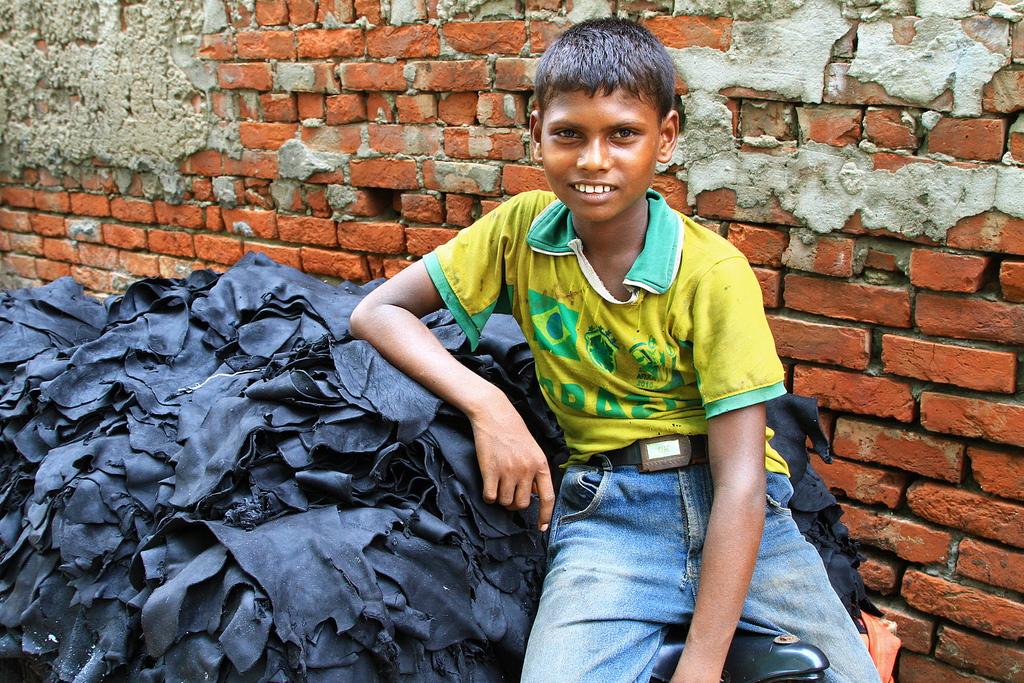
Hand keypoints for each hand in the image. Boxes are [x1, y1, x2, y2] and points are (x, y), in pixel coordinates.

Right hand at [469, 399, 555, 530]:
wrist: (494, 414)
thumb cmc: (514, 432)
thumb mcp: (533, 451)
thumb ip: (535, 473)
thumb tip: (534, 494)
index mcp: (541, 465)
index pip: (548, 497)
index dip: (545, 516)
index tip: (542, 527)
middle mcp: (527, 470)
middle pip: (523, 504)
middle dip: (515, 503)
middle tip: (509, 493)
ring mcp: (509, 471)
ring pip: (505, 502)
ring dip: (501, 499)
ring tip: (498, 485)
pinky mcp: (491, 470)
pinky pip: (490, 497)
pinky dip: (489, 496)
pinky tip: (489, 486)